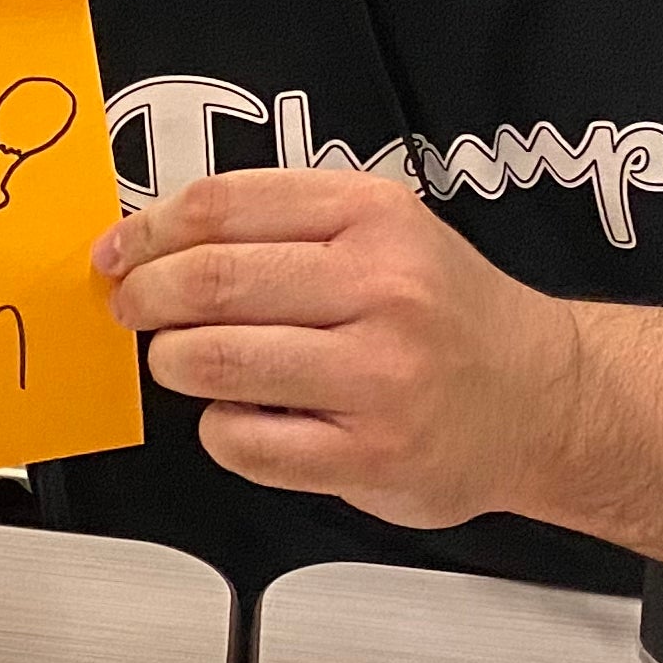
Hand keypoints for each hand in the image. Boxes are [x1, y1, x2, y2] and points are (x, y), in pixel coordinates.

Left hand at [98, 168, 587, 532]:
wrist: (545, 399)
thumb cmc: (447, 314)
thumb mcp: (382, 230)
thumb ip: (282, 224)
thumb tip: (156, 236)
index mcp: (373, 218)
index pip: (224, 206)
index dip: (149, 228)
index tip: (118, 250)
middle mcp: (381, 290)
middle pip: (211, 281)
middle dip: (145, 297)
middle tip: (131, 307)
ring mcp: (378, 377)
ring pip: (219, 362)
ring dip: (174, 361)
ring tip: (182, 360)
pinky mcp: (371, 456)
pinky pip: (247, 442)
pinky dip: (219, 429)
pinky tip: (240, 417)